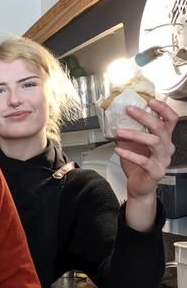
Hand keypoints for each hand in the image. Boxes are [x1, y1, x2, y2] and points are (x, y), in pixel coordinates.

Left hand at [114, 100, 177, 230]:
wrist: (139, 186)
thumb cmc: (137, 165)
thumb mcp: (132, 145)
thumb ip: (129, 132)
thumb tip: (117, 118)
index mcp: (164, 138)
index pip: (170, 120)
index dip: (163, 109)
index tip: (150, 100)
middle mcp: (166, 147)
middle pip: (160, 128)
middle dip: (145, 116)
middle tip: (129, 110)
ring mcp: (163, 160)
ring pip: (154, 142)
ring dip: (135, 134)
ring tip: (119, 132)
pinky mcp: (156, 171)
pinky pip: (144, 161)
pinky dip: (130, 154)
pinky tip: (118, 149)